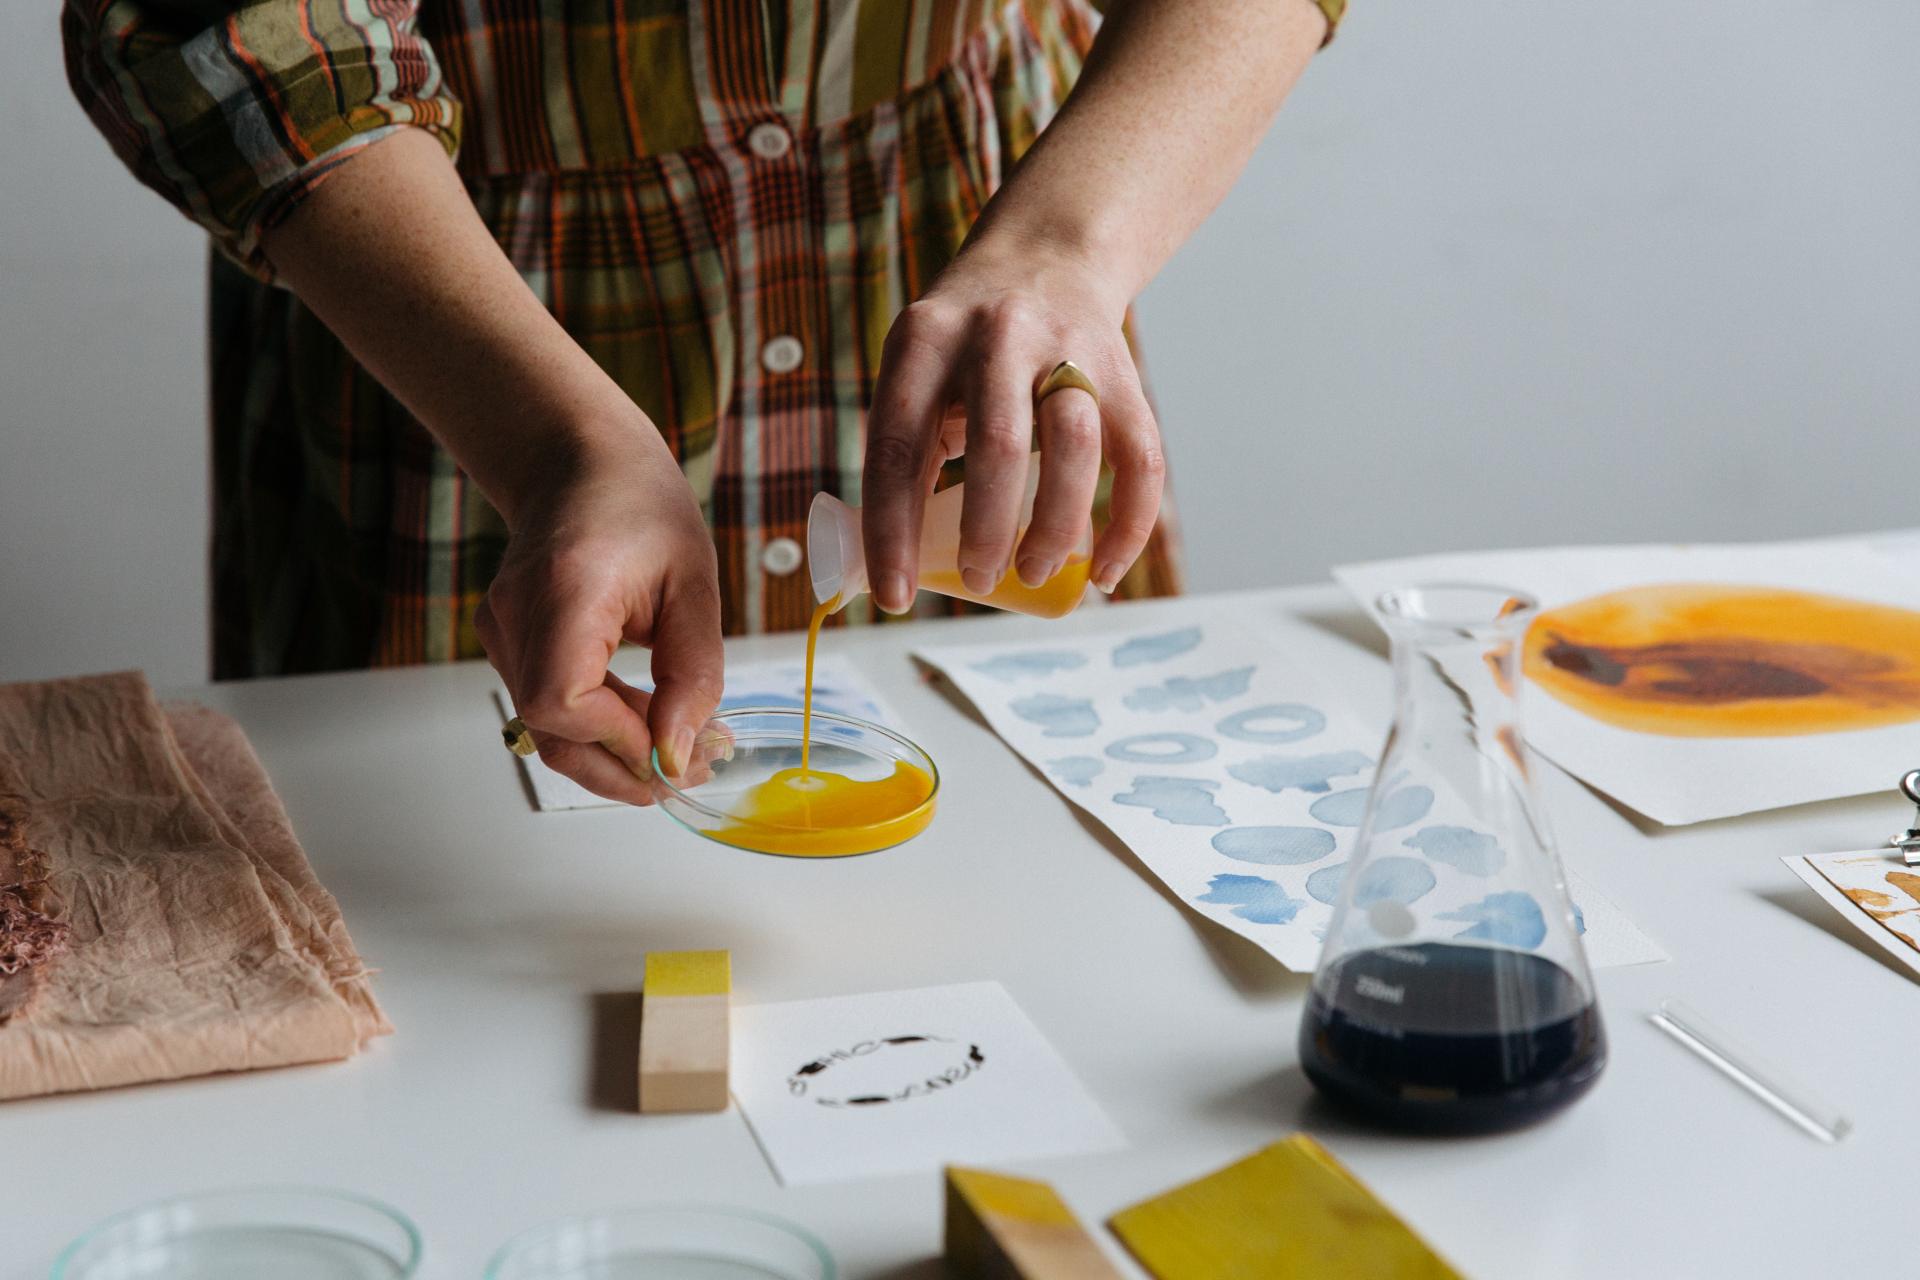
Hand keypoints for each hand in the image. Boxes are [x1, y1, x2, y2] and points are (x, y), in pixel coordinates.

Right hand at [476, 428, 725, 804]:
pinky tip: (644, 713)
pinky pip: (547, 705)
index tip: (676, 748)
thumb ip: (692, 674)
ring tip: (679, 742)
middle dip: (619, 769)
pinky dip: (597, 724)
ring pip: (547, 727)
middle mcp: (517, 614)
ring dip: (614, 750)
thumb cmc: (641, 505)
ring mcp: (502, 630)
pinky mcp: (507, 642)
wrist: (581, 462)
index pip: (562, 699)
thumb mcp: (696, 585)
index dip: (617, 739)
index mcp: (565, 589)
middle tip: (688, 773)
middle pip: (548, 730)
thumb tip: (679, 755)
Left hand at [860, 241, 1164, 611]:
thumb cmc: (966, 346)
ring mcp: (1069, 350)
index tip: (894, 598)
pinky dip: (1127, 526)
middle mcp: (999, 336)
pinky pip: (1140, 460)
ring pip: (1075, 449)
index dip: (893, 531)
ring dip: (1056, 528)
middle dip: (987, 531)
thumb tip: (891, 566)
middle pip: (999, 444)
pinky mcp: (1125, 375)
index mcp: (926, 341)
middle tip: (977, 581)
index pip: (900, 446)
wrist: (1048, 255)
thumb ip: (906, 449)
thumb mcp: (917, 369)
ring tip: (1036, 571)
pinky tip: (1107, 571)